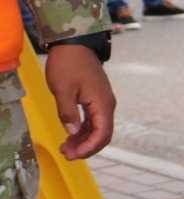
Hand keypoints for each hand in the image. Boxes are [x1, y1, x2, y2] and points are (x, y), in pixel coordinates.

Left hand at [45, 44, 115, 159]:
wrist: (75, 44)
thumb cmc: (68, 63)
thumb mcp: (63, 89)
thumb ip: (68, 112)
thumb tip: (72, 131)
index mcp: (102, 104)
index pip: (102, 133)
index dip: (90, 147)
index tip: (75, 154)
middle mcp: (106, 105)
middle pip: (102, 134)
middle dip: (86, 147)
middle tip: (67, 154)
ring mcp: (102, 102)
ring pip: (97, 128)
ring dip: (83, 139)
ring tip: (66, 147)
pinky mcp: (96, 99)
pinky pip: (93, 120)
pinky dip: (83, 129)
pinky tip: (71, 134)